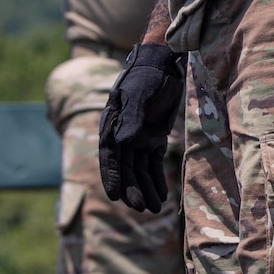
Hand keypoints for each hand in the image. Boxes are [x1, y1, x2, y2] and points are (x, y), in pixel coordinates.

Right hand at [98, 43, 184, 213]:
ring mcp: (137, 138)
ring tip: (154, 209)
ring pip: (139, 170)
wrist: (163, 64)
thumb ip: (132, 118)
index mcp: (112, 125)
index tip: (115, 196)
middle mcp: (122, 135)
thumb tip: (123, 142)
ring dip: (145, 189)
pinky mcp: (153, 138)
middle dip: (133, 189)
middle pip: (125, 168)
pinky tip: (162, 196)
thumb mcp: (139, 94)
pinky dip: (156, 180)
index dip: (112, 176)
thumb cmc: (147, 76)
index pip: (110, 156)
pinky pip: (153, 164)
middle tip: (142, 208)